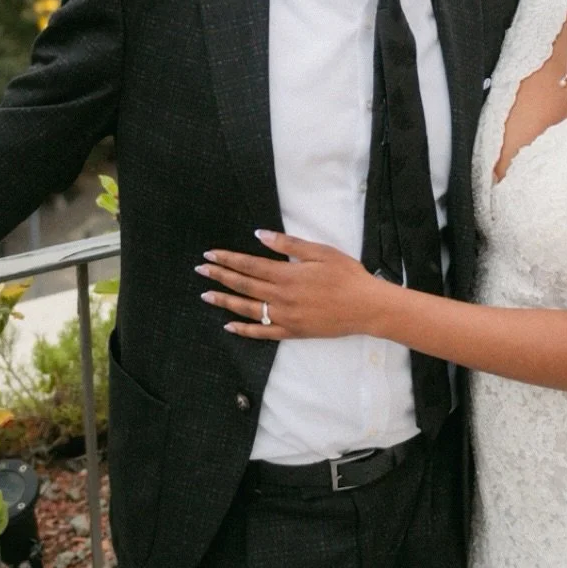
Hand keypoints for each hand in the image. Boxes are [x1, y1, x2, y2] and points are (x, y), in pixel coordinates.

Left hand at [196, 231, 385, 338]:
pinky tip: (229, 325)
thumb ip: (289, 245)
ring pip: (247, 309)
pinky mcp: (292, 332)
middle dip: (220, 276)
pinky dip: (244, 330)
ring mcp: (284, 317)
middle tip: (200, 270)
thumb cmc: (346, 275)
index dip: (228, 259)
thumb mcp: (320, 252)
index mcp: (287, 274)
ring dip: (225, 301)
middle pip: (244, 285)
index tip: (210, 255)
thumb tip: (260, 235)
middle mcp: (281, 297)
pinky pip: (262, 332)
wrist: (366, 307)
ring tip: (206, 295)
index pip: (249, 265)